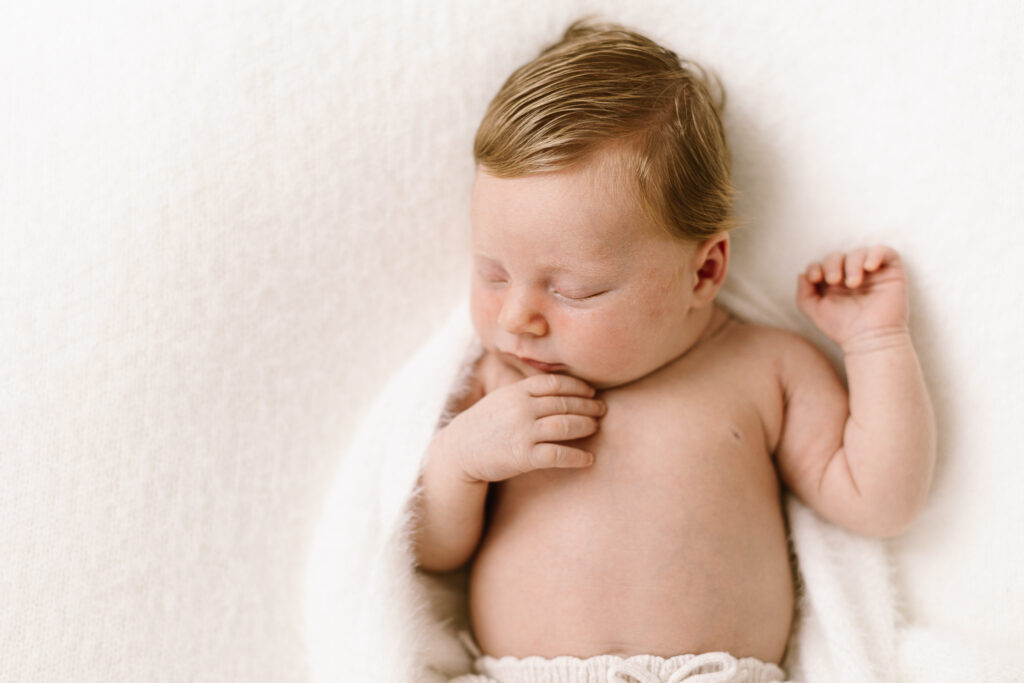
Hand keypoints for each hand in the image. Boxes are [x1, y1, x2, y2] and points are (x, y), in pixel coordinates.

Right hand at [445, 373, 604, 482]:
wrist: (459, 451)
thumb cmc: (485, 424)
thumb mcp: (502, 398)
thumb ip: (526, 391)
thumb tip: (558, 386)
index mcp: (516, 392)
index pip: (555, 382)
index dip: (577, 386)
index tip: (591, 392)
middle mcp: (521, 408)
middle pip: (564, 403)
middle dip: (587, 406)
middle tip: (602, 410)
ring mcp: (522, 432)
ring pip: (564, 425)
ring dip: (585, 426)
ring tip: (596, 427)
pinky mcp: (523, 456)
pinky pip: (557, 455)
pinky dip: (577, 457)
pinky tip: (589, 459)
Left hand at [797, 245, 909, 351]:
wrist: (869, 339)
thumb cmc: (843, 328)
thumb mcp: (815, 311)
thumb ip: (804, 293)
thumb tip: (802, 274)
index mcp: (835, 283)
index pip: (823, 264)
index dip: (816, 266)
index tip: (815, 278)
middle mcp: (853, 276)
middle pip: (839, 255)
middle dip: (833, 264)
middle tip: (834, 280)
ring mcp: (873, 274)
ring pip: (860, 252)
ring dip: (852, 263)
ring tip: (853, 283)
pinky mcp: (891, 273)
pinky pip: (886, 252)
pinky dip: (876, 254)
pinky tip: (869, 267)